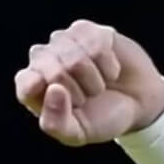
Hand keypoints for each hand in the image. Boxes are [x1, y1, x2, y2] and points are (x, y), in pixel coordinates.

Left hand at [13, 20, 163, 145]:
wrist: (136, 103)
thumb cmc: (100, 118)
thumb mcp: (76, 134)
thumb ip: (56, 123)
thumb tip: (53, 89)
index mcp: (30, 86)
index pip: (27, 83)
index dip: (52, 98)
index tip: (72, 105)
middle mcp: (42, 59)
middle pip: (54, 71)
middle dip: (79, 91)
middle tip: (87, 98)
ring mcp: (63, 41)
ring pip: (76, 58)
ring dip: (95, 79)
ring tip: (98, 85)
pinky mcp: (86, 30)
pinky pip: (97, 44)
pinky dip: (108, 64)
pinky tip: (108, 70)